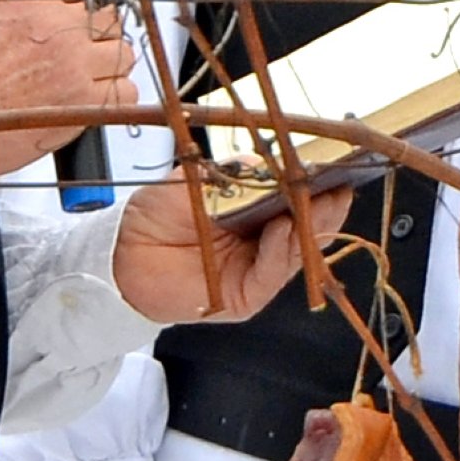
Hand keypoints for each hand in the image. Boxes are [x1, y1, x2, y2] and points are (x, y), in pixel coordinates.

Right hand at [0, 0, 137, 176]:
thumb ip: (27, 8)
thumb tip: (52, 9)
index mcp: (31, 0)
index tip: (98, 3)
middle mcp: (58, 28)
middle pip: (110, 19)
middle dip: (99, 34)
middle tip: (83, 51)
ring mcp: (75, 66)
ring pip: (122, 56)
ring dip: (109, 67)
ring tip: (84, 79)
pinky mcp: (83, 105)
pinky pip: (125, 94)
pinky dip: (113, 98)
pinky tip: (90, 100)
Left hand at [110, 176, 346, 322]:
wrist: (121, 251)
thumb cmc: (156, 215)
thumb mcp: (199, 181)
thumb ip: (237, 175)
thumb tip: (273, 165)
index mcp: (257, 213)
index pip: (298, 201)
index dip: (318, 186)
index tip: (335, 168)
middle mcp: (263, 242)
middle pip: (308, 229)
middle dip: (325, 207)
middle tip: (337, 187)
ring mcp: (257, 270)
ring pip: (297, 252)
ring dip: (310, 227)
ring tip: (318, 203)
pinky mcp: (246, 296)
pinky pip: (272, 273)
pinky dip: (281, 251)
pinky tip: (283, 229)